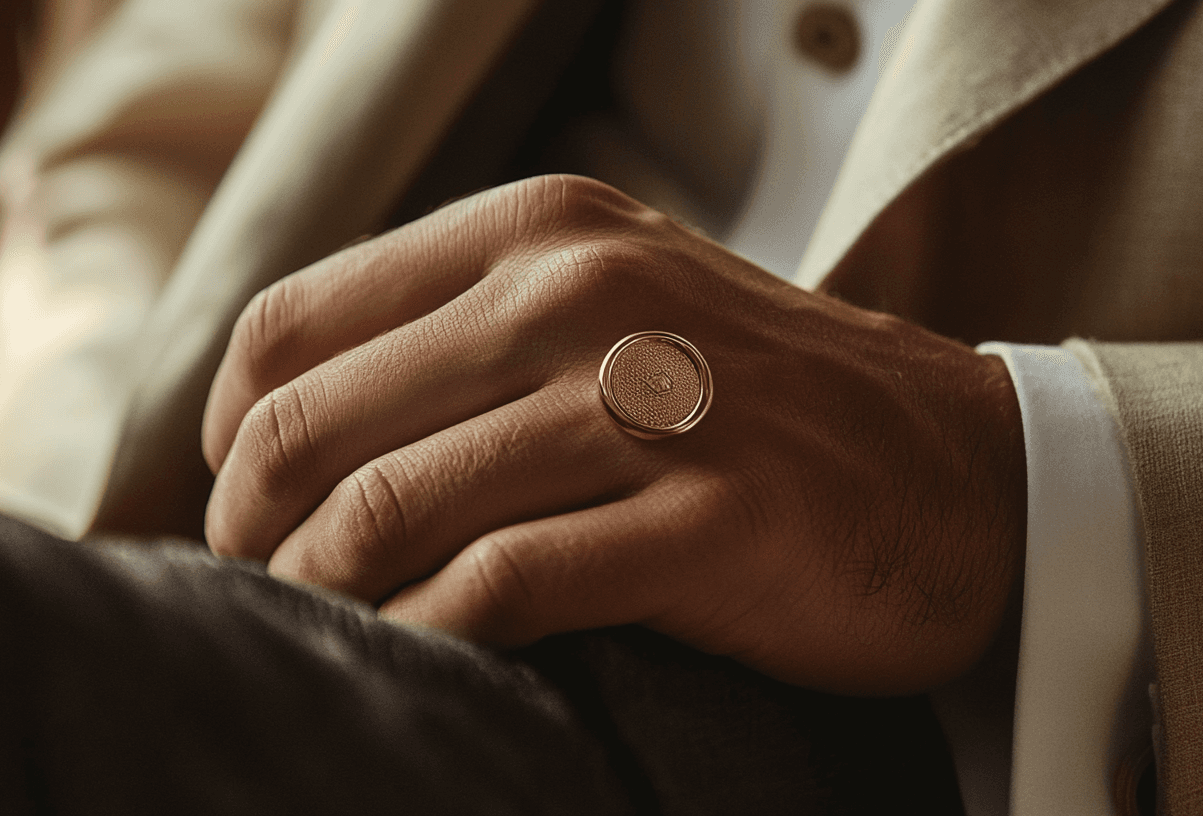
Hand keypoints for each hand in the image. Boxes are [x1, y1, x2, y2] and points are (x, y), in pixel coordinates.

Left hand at [201, 175, 1025, 694]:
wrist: (968, 471)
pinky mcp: (708, 521)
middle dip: (257, 528)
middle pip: (313, 420)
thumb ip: (474, 331)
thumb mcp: (619, 307)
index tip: (249, 500)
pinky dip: (432, 636)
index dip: (234, 430)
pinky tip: (430, 657)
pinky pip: (500, 589)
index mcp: (545, 230)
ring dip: (330, 592)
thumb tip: (296, 423)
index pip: (294, 321)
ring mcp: (650, 406)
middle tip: (272, 585)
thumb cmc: (768, 401)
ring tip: (338, 627)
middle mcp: (584, 295)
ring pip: (389, 508)